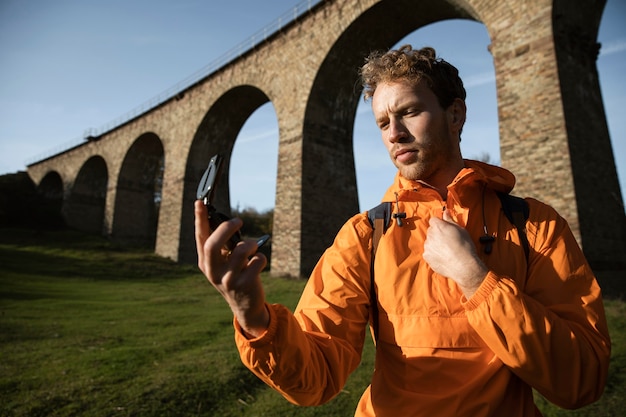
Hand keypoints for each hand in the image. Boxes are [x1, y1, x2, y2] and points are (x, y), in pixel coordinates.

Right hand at [194, 200, 268, 336]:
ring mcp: (228, 280)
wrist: (246, 306)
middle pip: (213, 245)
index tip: (200, 202)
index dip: (199, 219)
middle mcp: (213, 271)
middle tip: (239, 221)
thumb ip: (222, 246)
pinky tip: (257, 264)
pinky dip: (261, 258)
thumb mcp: (223, 264)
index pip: (200, 238)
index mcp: (205, 263)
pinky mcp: (245, 284)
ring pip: (241, 250)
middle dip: (226, 228)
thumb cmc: (234, 276)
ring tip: (253, 248)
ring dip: (251, 244)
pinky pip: (257, 261)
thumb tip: (227, 222)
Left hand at [423, 209, 487, 297]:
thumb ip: (450, 220)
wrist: (464, 266)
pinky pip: (428, 253)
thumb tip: (446, 212)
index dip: (440, 224)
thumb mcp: (461, 230)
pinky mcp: (427, 257)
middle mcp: (430, 235)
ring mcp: (427, 247)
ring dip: (435, 244)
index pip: (433, 220)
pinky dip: (434, 254)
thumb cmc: (465, 247)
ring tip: (447, 250)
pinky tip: (443, 257)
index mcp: (438, 226)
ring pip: (429, 242)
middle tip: (448, 240)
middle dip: (437, 234)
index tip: (445, 228)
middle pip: (431, 231)